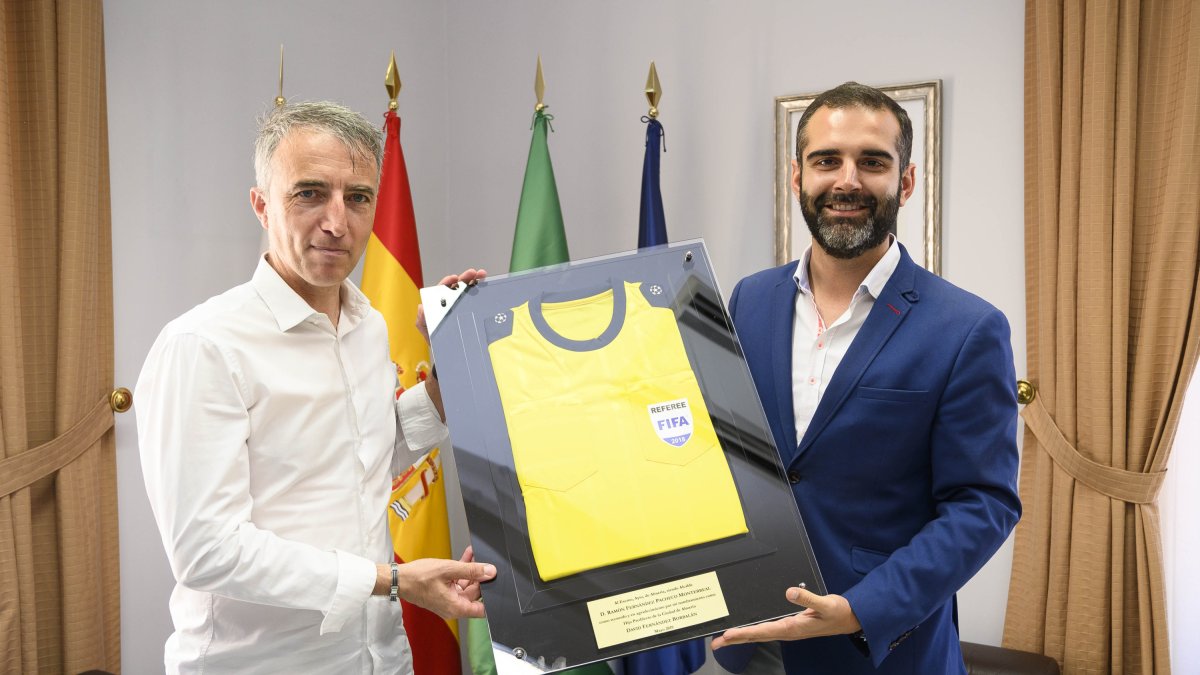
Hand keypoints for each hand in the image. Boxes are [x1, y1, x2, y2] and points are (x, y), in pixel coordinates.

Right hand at [393, 555, 495, 619]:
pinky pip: (456, 584)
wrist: (398, 579)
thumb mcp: (448, 569)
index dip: (490, 596)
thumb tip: (490, 572)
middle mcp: (453, 607)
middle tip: (482, 560)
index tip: (494, 582)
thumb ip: (471, 570)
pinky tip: (466, 558)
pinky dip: (461, 573)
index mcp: (456, 607)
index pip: (482, 609)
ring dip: (470, 571)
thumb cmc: (417, 578)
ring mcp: (447, 601)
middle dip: (479, 576)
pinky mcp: (443, 595)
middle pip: (474, 594)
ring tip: (473, 555)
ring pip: (466, 586)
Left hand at [415, 268, 487, 342]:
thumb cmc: (436, 340)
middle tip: (472, 273)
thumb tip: (422, 307)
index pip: (443, 290)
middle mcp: (450, 303)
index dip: (448, 282)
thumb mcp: (426, 330)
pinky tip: (485, 286)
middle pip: (457, 287)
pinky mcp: (470, 313)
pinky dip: (481, 292)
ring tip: (481, 275)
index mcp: (438, 304)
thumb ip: (421, 320)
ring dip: (474, 281)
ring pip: (467, 291)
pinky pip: (475, 301)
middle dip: (464, 278)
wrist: (449, 354)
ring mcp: (461, 307)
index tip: (454, 278)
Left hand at [710, 587, 860, 648]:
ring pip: (760, 634)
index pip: (762, 631)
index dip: (743, 633)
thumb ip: (808, 598)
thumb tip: (790, 592)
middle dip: (735, 639)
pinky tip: (746, 630)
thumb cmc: (838, 612)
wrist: (849, 619)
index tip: (727, 635)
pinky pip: (766, 630)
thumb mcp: (825, 603)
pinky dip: (753, 631)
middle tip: (716, 643)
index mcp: (793, 627)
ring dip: (742, 636)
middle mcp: (788, 631)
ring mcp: (788, 630)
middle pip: (756, 636)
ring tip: (725, 639)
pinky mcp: (790, 626)